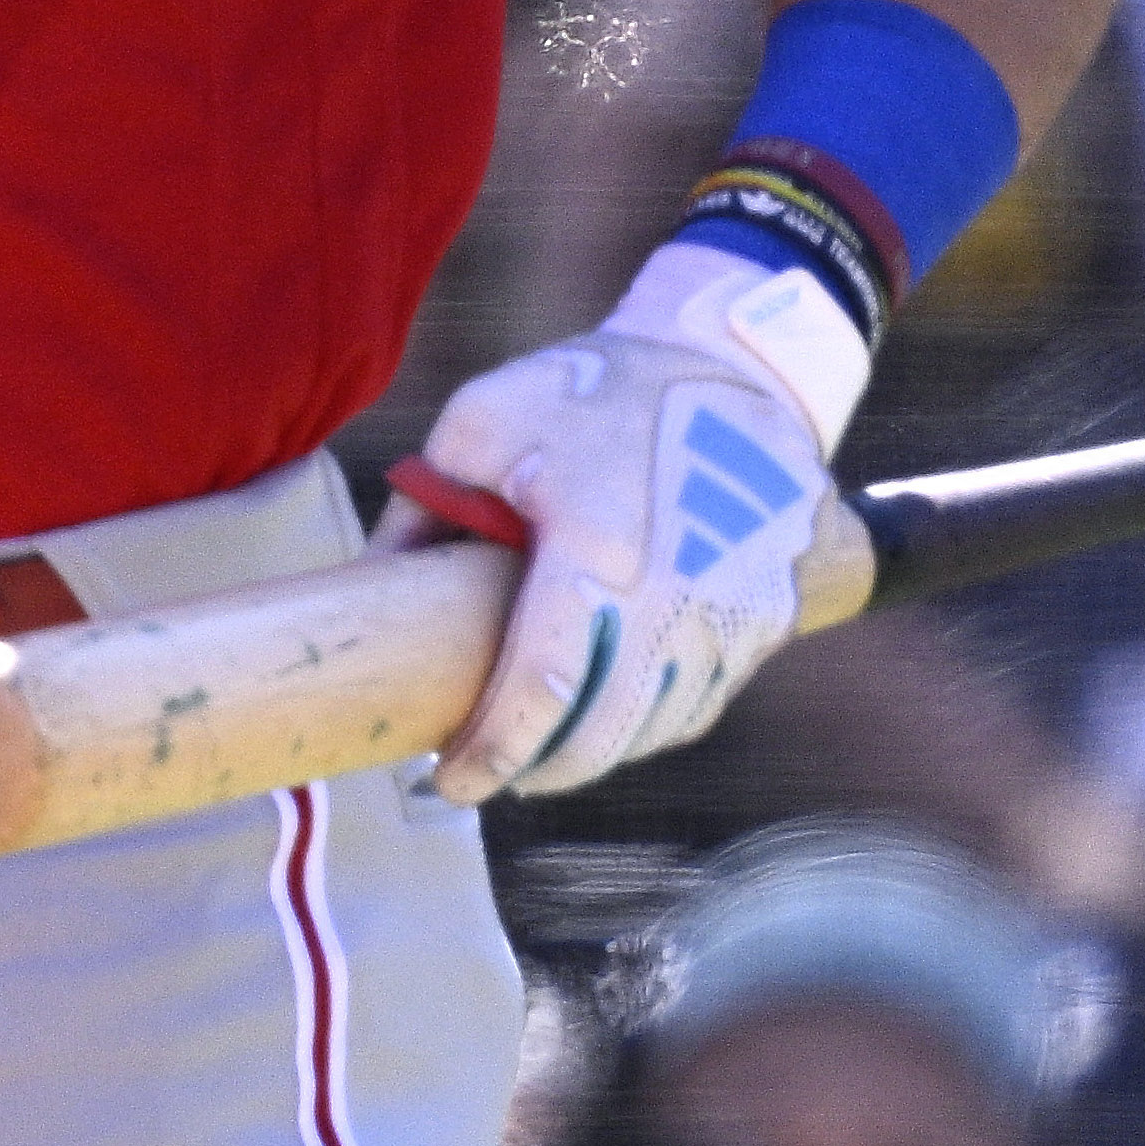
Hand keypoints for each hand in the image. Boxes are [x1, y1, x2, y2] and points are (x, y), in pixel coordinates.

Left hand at [418, 252, 838, 801]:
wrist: (735, 367)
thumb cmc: (594, 389)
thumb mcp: (481, 423)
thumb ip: (422, 509)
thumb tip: (371, 589)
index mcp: (597, 546)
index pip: (542, 684)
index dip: (493, 749)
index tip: (449, 778)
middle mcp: (679, 592)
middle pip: (604, 731)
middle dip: (537, 768)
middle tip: (484, 774)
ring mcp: (736, 610)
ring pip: (658, 724)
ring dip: (594, 749)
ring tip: (538, 747)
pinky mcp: (772, 616)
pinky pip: (702, 698)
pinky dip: (649, 721)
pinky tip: (605, 715)